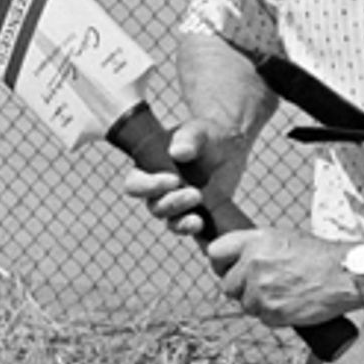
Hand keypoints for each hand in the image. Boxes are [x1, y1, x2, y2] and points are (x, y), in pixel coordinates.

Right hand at [119, 118, 239, 240]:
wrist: (229, 148)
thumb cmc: (204, 135)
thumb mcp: (198, 131)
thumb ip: (188, 138)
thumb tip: (177, 152)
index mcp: (148, 170)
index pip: (135, 185)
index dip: (148, 187)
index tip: (173, 180)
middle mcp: (159, 192)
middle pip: (155, 207)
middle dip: (173, 203)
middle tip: (196, 194)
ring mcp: (178, 207)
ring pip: (171, 222)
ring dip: (183, 221)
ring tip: (200, 214)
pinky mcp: (196, 216)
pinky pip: (192, 230)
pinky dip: (196, 232)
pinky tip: (204, 226)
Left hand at [207, 228, 357, 329]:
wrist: (344, 274)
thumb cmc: (317, 255)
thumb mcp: (282, 238)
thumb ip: (255, 247)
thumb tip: (234, 258)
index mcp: (254, 241)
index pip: (215, 253)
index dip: (220, 264)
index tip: (227, 270)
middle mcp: (253, 264)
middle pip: (227, 285)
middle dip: (241, 288)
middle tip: (261, 285)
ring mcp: (261, 290)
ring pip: (245, 304)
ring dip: (258, 303)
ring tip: (283, 292)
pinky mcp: (272, 312)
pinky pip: (262, 318)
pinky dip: (273, 314)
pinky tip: (290, 302)